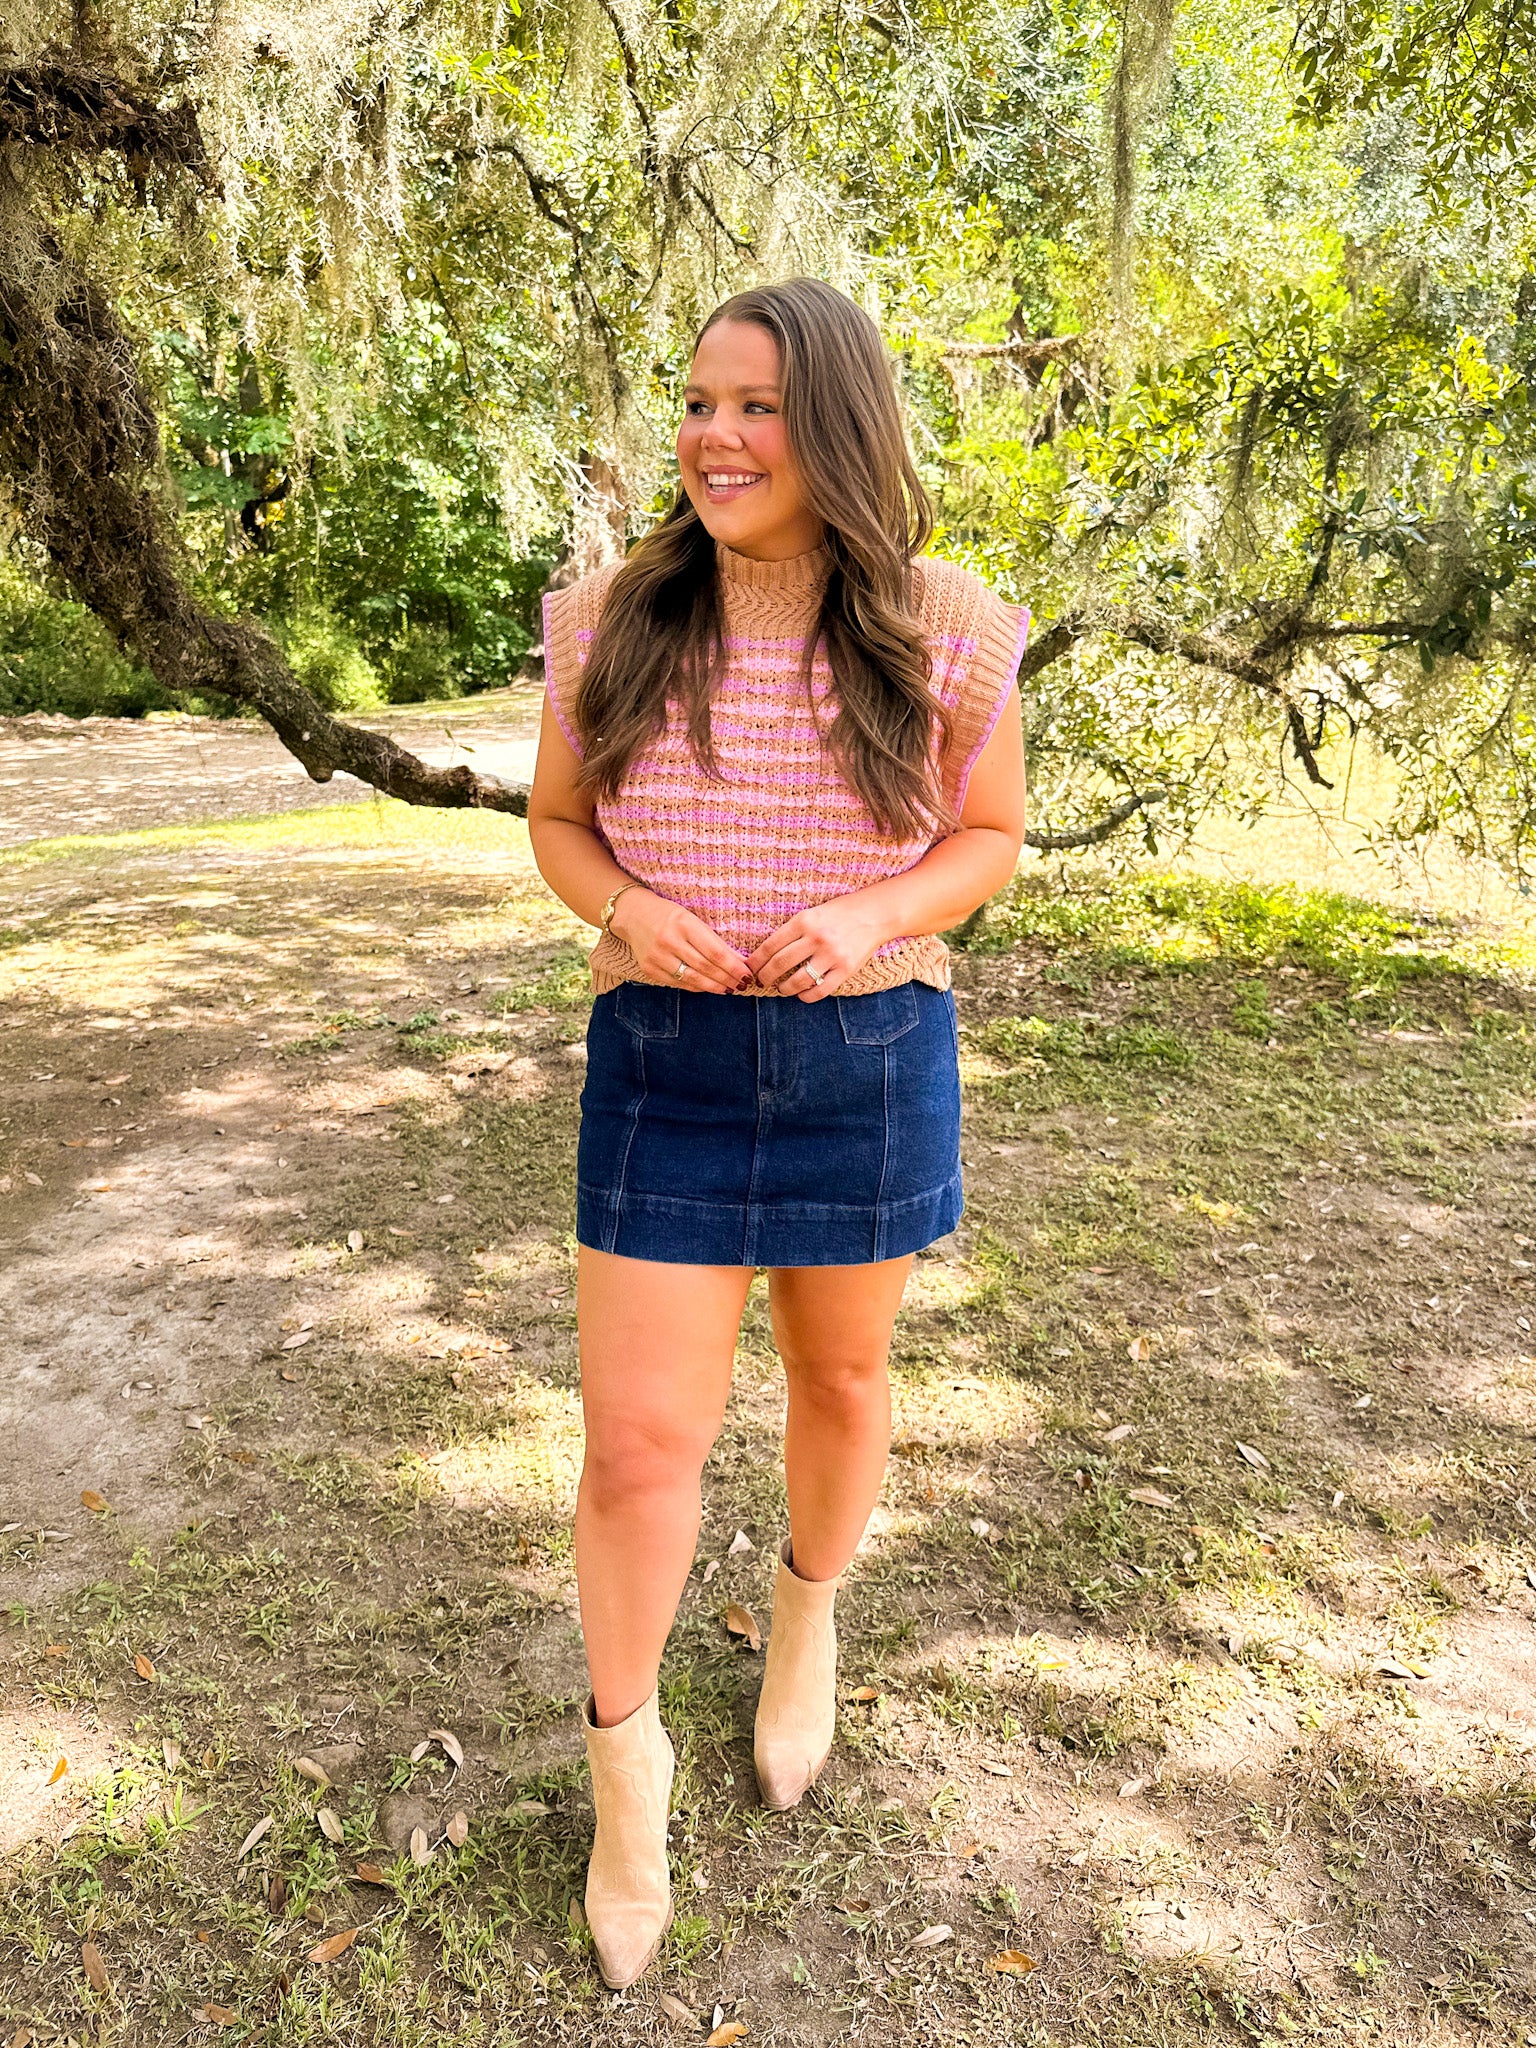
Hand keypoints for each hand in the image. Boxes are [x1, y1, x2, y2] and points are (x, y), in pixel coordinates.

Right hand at [609, 887, 750, 993]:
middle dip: (727, 979)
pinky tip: (708, 987)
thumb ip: (715, 941)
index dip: (733, 967)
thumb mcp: (693, 920)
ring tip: (728, 989)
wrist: (633, 915)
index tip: (747, 974)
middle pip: (705, 967)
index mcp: (684, 924)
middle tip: (741, 985)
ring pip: (693, 979)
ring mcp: (657, 957)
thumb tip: (739, 962)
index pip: (715, 952)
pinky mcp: (649, 969)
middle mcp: (669, 941)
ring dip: (714, 986)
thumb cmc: (670, 916)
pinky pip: (678, 983)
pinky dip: (696, 987)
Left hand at [747, 893, 891, 1000]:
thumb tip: (768, 953)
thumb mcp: (812, 913)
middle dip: (765, 977)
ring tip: (782, 988)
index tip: (750, 968)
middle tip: (761, 981)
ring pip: (798, 981)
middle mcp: (816, 938)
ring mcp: (832, 955)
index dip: (756, 960)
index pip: (771, 945)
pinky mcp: (846, 969)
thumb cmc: (839, 913)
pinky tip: (802, 994)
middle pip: (780, 964)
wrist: (874, 914)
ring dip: (784, 988)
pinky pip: (820, 991)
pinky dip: (806, 996)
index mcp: (804, 921)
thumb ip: (793, 930)